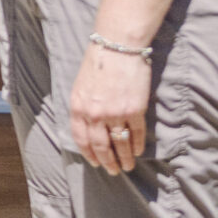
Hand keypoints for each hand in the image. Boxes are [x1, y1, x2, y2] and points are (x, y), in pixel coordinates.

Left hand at [68, 41, 152, 173]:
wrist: (117, 46)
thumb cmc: (98, 62)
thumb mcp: (81, 86)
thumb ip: (83, 106)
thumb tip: (88, 126)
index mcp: (78, 107)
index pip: (81, 139)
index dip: (89, 154)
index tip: (95, 163)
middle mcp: (95, 114)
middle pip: (100, 146)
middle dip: (107, 162)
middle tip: (113, 171)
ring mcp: (115, 114)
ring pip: (119, 144)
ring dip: (124, 158)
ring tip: (127, 166)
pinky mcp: (134, 110)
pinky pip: (136, 134)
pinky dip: (137, 146)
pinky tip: (139, 151)